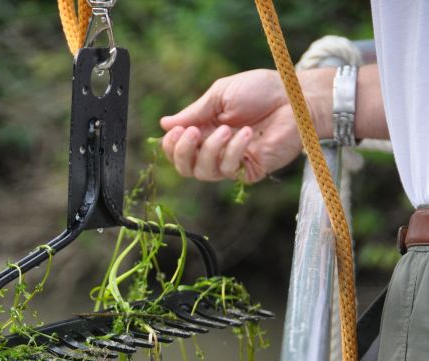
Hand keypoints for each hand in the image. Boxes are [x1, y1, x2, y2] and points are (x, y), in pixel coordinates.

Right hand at [160, 68, 333, 183]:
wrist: (293, 98)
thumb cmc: (260, 91)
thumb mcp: (220, 96)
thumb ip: (193, 113)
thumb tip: (164, 125)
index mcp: (204, 130)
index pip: (178, 150)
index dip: (171, 146)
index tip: (175, 131)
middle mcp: (215, 150)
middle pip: (186, 168)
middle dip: (183, 152)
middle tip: (192, 133)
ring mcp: (231, 162)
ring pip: (204, 172)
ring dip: (211, 149)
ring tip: (227, 128)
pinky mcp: (249, 171)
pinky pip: (229, 170)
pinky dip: (234, 151)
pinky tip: (247, 134)